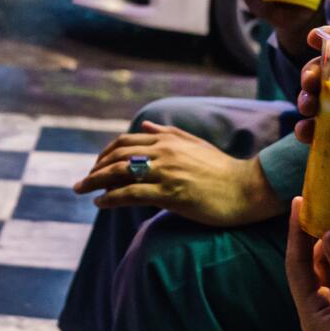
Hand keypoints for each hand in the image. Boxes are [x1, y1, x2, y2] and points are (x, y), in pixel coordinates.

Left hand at [73, 122, 280, 226]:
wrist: (247, 188)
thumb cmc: (222, 169)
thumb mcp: (194, 144)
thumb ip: (168, 133)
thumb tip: (144, 127)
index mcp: (168, 140)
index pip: (125, 143)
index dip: (104, 154)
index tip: (95, 167)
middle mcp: (164, 153)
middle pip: (117, 156)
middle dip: (94, 169)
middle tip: (82, 183)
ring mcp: (166, 173)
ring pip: (119, 174)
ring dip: (95, 182)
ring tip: (82, 191)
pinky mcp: (170, 194)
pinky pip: (131, 194)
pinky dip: (111, 198)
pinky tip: (100, 203)